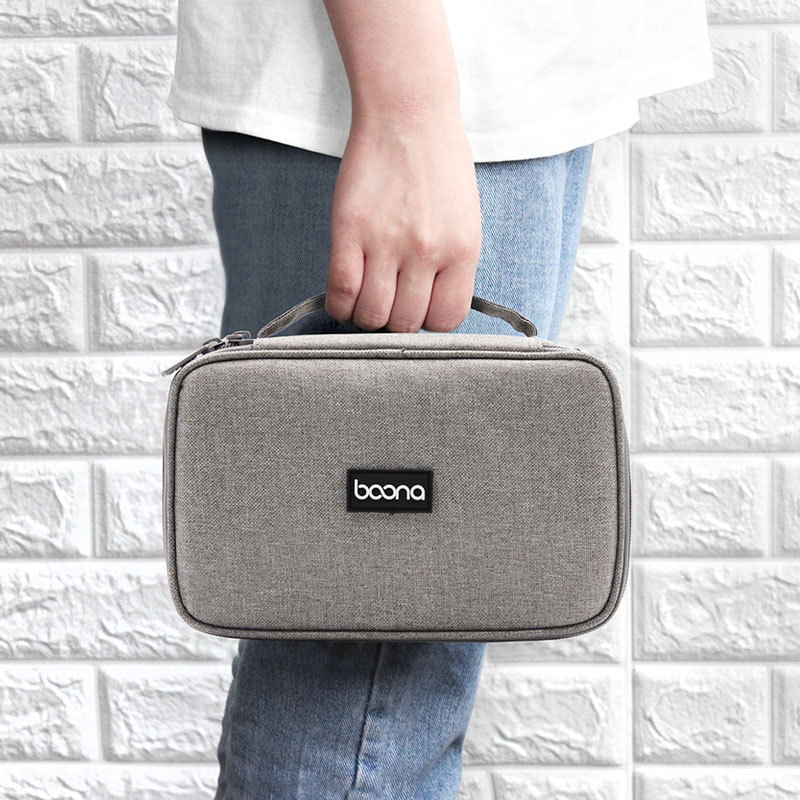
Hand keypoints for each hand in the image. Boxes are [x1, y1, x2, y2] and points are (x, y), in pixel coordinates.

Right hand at [325, 110, 481, 331]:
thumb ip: (451, 267)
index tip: (418, 308)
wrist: (409, 114)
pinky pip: (341, 291)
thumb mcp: (465, 221)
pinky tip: (345, 298)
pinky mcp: (350, 230)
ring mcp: (387, 242)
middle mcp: (427, 251)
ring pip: (372, 314)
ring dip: (367, 316)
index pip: (446, 320)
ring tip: (367, 297)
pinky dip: (340, 305)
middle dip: (395, 322)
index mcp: (463, 250)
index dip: (429, 322)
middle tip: (389, 302)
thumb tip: (428, 309)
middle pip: (405, 323)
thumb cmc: (439, 167)